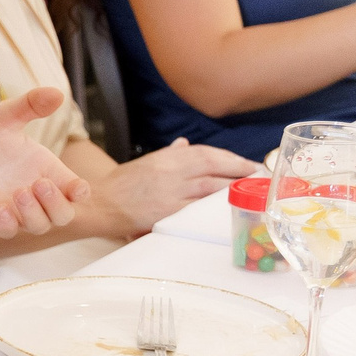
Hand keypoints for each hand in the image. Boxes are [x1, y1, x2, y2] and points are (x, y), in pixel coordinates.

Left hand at [0, 88, 94, 237]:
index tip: (78, 188)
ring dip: (35, 213)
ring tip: (21, 192)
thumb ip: (30, 105)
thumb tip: (57, 94)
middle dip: (57, 204)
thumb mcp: (5, 116)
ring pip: (38, 226)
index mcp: (46, 170)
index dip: (81, 192)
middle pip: (63, 215)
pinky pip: (6, 232)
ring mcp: (12, 208)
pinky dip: (9, 225)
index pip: (75, 190)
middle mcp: (33, 193)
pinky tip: (3, 212)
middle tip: (39, 184)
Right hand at [92, 138, 254, 234]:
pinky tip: (229, 206)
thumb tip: (185, 145)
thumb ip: (168, 155)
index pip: (205, 153)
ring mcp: (170, 191)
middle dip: (239, 170)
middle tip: (257, 176)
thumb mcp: (144, 164)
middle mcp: (170, 170)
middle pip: (214, 166)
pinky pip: (199, 207)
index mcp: (165, 157)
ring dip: (234, 187)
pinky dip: (216, 206)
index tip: (246, 163)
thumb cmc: (119, 186)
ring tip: (251, 190)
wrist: (97, 204)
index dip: (230, 157)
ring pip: (211, 186)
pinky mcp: (168, 211)